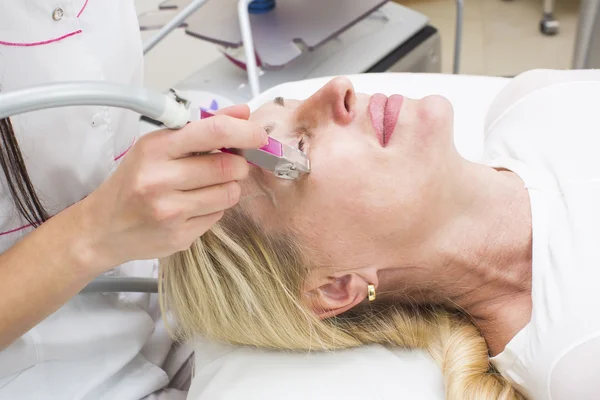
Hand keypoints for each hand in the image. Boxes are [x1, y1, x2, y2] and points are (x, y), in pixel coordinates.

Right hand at [76, 104, 266, 271]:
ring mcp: (170, 211)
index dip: (244, 132)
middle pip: (227, 166)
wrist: (103, 228)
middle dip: (238, 164)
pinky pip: (218, 216)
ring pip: (228, 193)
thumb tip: (242, 112)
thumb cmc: (132, 182)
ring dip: (229, 187)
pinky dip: (216, 208)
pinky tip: (195, 206)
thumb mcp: (157, 146)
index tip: (258, 135)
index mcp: (155, 149)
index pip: (213, 132)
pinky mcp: (179, 236)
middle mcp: (160, 180)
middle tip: (230, 164)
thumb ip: (202, 127)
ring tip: (210, 186)